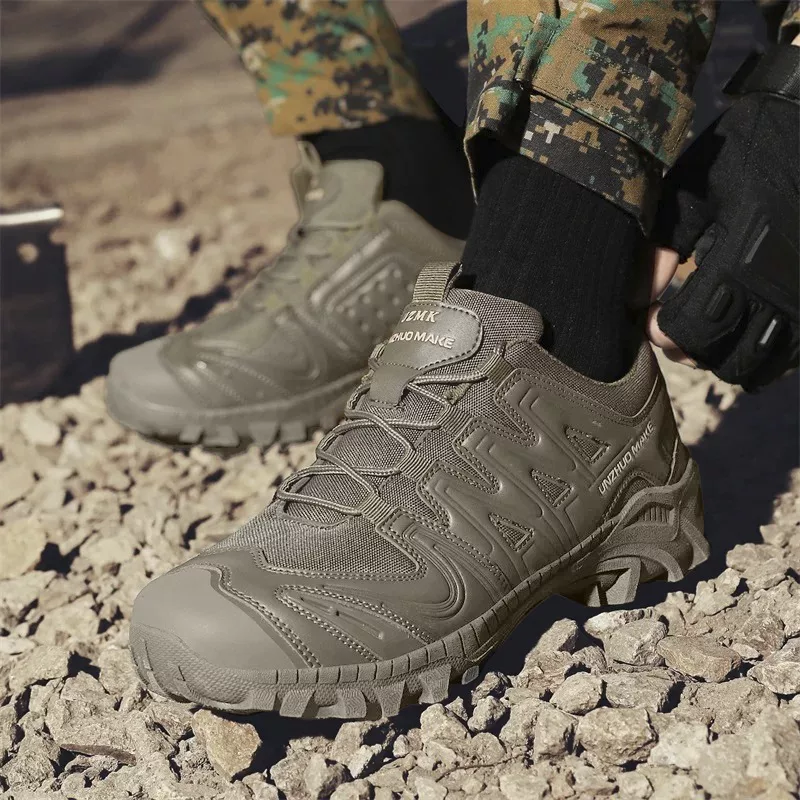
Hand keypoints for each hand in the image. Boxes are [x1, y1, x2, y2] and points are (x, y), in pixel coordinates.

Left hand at [644, 44, 798, 390]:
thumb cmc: (755, 146)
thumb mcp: (698, 184)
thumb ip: (664, 243)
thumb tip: (635, 300)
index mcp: (747, 258)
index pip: (697, 330)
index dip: (665, 334)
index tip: (649, 318)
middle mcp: (787, 288)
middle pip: (730, 359)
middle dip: (693, 351)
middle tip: (674, 326)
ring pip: (765, 365)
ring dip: (729, 356)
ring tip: (709, 326)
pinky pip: (793, 354)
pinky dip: (764, 352)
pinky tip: (744, 324)